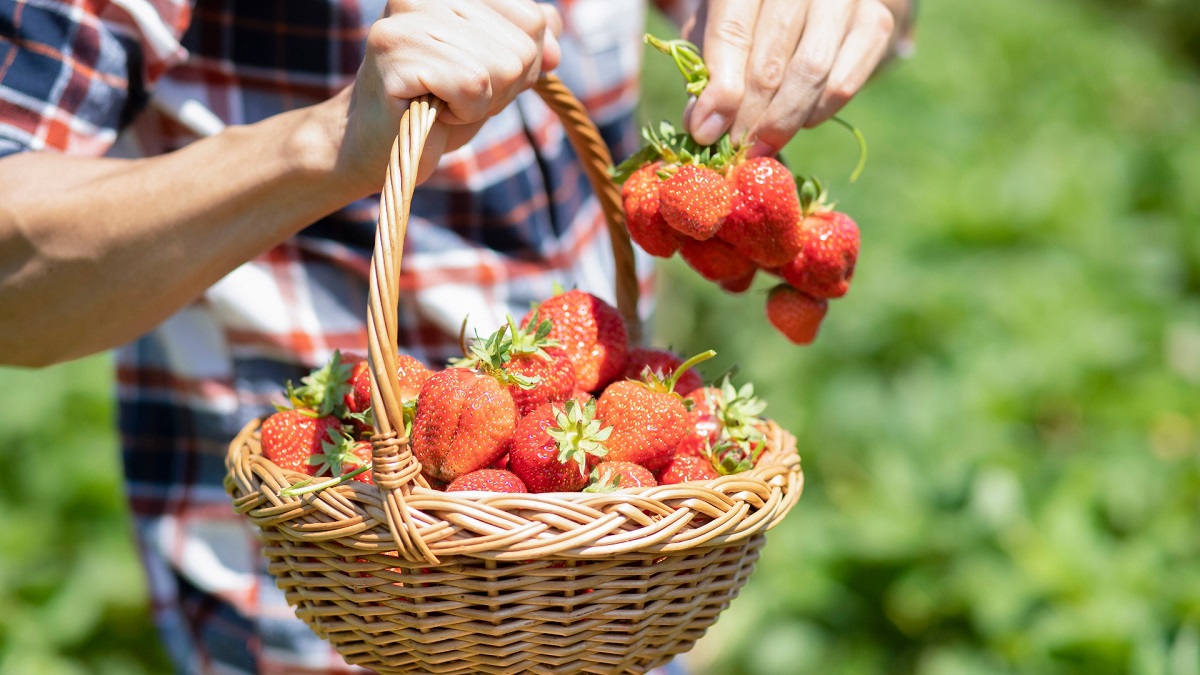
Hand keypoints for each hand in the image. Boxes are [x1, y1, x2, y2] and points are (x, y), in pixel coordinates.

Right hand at [335, 0, 562, 190]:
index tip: (477, 75)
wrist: (381, 144)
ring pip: (503, 67)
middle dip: (501, 87)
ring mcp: (408, 16)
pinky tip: (432, 108)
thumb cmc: (440, 103)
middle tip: (456, 94)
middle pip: (523, 46)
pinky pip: (475, 84)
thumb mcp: (497, 68)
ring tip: (442, 100)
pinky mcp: (397, 52)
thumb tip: (555, 49)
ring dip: (481, 102)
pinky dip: (464, 111)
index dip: (519, 63)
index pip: (535, 18)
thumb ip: (531, 44)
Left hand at [682, 0, 901, 155]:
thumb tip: (703, 126)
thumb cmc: (752, 17)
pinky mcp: (874, 22)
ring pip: (810, 74)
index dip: (720, 90)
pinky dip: (816, 112)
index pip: (732, 33)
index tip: (706, 133)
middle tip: (737, 149)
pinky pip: (843, 83)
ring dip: (782, 121)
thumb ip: (708, 72)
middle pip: (770, 61)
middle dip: (749, 116)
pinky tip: (799, 120)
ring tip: (762, 145)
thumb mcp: (718, 31)